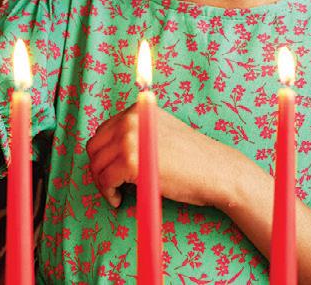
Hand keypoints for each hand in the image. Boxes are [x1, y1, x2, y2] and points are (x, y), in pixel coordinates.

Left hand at [85, 103, 240, 209]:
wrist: (215, 170)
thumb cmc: (193, 158)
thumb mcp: (160, 134)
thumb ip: (138, 134)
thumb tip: (111, 151)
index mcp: (137, 111)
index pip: (103, 132)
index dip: (104, 155)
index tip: (111, 170)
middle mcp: (130, 119)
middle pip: (94, 147)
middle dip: (99, 169)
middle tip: (110, 185)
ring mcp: (129, 139)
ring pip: (97, 165)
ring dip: (103, 183)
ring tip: (116, 194)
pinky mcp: (131, 161)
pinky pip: (105, 180)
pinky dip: (108, 193)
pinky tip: (119, 200)